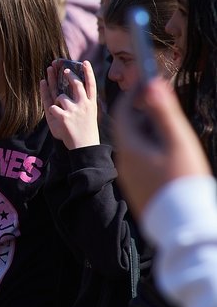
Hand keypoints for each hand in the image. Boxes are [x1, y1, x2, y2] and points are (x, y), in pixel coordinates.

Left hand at [40, 60, 98, 148]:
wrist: (84, 146)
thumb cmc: (84, 130)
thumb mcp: (88, 114)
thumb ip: (81, 101)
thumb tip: (71, 88)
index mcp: (91, 104)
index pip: (91, 84)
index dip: (88, 72)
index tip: (85, 61)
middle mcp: (84, 105)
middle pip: (76, 84)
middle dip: (69, 75)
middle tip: (64, 70)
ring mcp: (74, 110)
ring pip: (60, 96)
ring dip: (58, 103)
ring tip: (64, 115)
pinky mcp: (64, 116)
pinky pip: (52, 106)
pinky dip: (53, 112)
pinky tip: (60, 120)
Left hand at [114, 78, 211, 219]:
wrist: (184, 226)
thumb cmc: (183, 180)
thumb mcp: (177, 142)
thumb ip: (164, 112)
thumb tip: (152, 84)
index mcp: (128, 147)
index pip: (122, 112)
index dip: (133, 94)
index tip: (146, 81)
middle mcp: (123, 161)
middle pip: (128, 128)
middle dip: (142, 111)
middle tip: (159, 99)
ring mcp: (130, 176)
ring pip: (134, 144)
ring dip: (147, 130)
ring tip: (167, 124)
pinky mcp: (138, 188)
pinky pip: (140, 160)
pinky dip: (150, 148)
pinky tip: (168, 151)